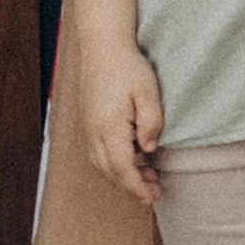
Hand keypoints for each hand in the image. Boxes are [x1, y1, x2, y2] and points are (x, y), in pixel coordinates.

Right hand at [84, 46, 165, 204]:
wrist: (102, 47)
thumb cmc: (126, 66)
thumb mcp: (148, 91)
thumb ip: (151, 122)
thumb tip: (148, 149)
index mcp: (109, 128)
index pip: (122, 169)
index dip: (137, 187)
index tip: (152, 198)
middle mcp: (94, 134)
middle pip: (111, 172)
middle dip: (132, 186)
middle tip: (155, 192)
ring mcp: (89, 130)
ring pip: (103, 165)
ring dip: (124, 176)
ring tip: (149, 176)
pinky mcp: (89, 124)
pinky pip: (100, 153)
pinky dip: (115, 163)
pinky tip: (133, 158)